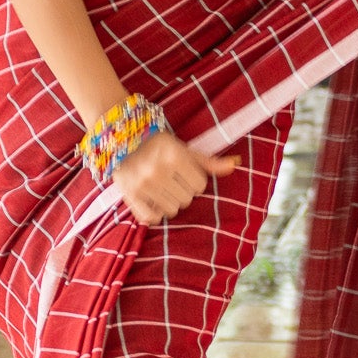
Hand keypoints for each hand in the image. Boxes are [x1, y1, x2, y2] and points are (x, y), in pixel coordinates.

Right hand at [110, 128, 238, 224]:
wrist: (121, 139)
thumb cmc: (159, 145)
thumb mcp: (184, 149)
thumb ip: (209, 161)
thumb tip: (236, 164)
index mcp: (174, 155)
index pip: (200, 186)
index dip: (194, 180)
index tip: (184, 172)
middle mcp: (158, 170)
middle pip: (186, 199)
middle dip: (182, 191)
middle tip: (171, 179)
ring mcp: (142, 184)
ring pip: (172, 210)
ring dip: (170, 202)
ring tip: (162, 188)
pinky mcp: (129, 195)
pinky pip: (152, 218)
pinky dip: (155, 212)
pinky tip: (153, 199)